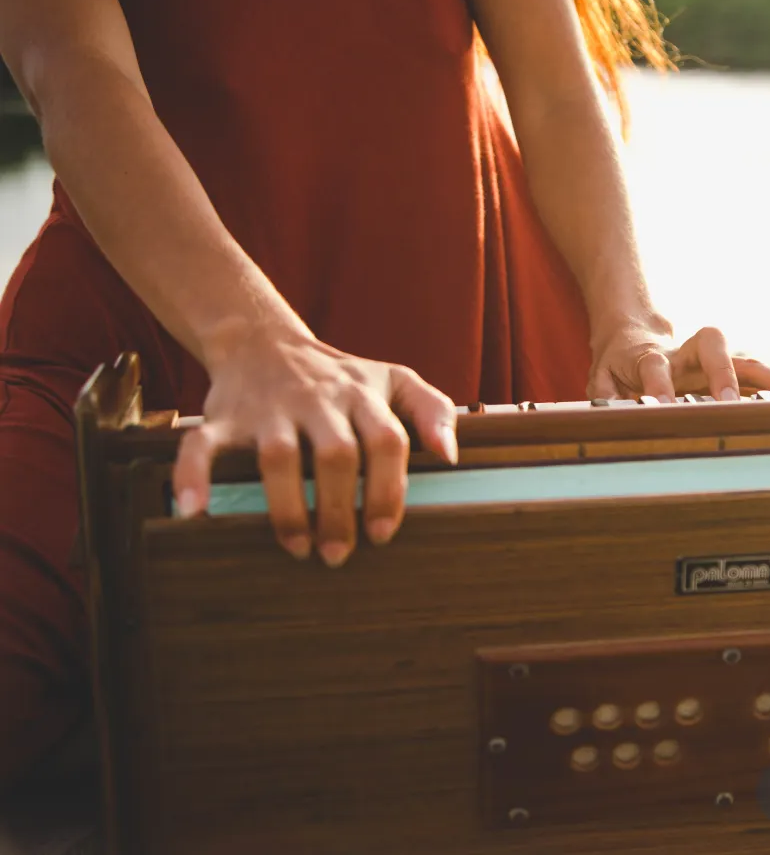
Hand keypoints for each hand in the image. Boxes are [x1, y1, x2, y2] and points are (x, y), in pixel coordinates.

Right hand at [172, 322, 457, 566]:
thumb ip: (433, 409)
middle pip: (336, 455)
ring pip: (278, 458)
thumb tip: (451, 455)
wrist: (263, 340)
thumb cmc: (341, 377)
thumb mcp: (395, 379)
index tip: (384, 533)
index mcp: (362, 395)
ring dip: (289, 508)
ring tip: (299, 549)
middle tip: (339, 554)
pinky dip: (194, 476)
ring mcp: (268, 410)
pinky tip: (194, 511)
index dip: (388, 489)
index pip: (387, 441)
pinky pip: (203, 446)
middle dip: (340, 509)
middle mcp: (317, 400)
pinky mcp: (223, 418)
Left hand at [589, 317, 769, 402]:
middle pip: (710, 344)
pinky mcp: (725, 373)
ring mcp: (708, 363)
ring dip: (766, 376)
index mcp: (649, 357)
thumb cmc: (617, 366)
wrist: (633, 338)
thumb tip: (602, 415)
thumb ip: (601, 395)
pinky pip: (755, 377)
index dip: (659, 385)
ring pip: (741, 359)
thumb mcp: (599, 378)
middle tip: (729, 401)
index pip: (655, 366)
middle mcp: (685, 355)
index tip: (662, 407)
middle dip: (723, 370)